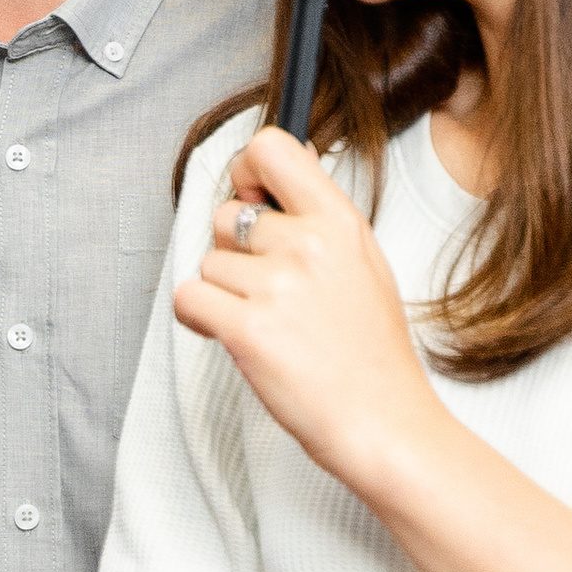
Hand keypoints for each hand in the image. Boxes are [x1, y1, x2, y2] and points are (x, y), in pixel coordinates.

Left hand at [173, 124, 445, 495]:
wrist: (384, 422)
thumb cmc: (371, 353)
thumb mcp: (363, 264)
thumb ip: (316, 218)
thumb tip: (277, 168)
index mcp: (339, 222)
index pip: (272, 149)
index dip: (245, 168)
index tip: (249, 195)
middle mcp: (307, 244)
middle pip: (224, 216)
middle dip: (234, 253)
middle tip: (272, 292)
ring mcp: (276, 285)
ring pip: (206, 265)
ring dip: (223, 295)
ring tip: (271, 325)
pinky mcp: (245, 327)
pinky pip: (187, 300)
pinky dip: (200, 320)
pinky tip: (237, 338)